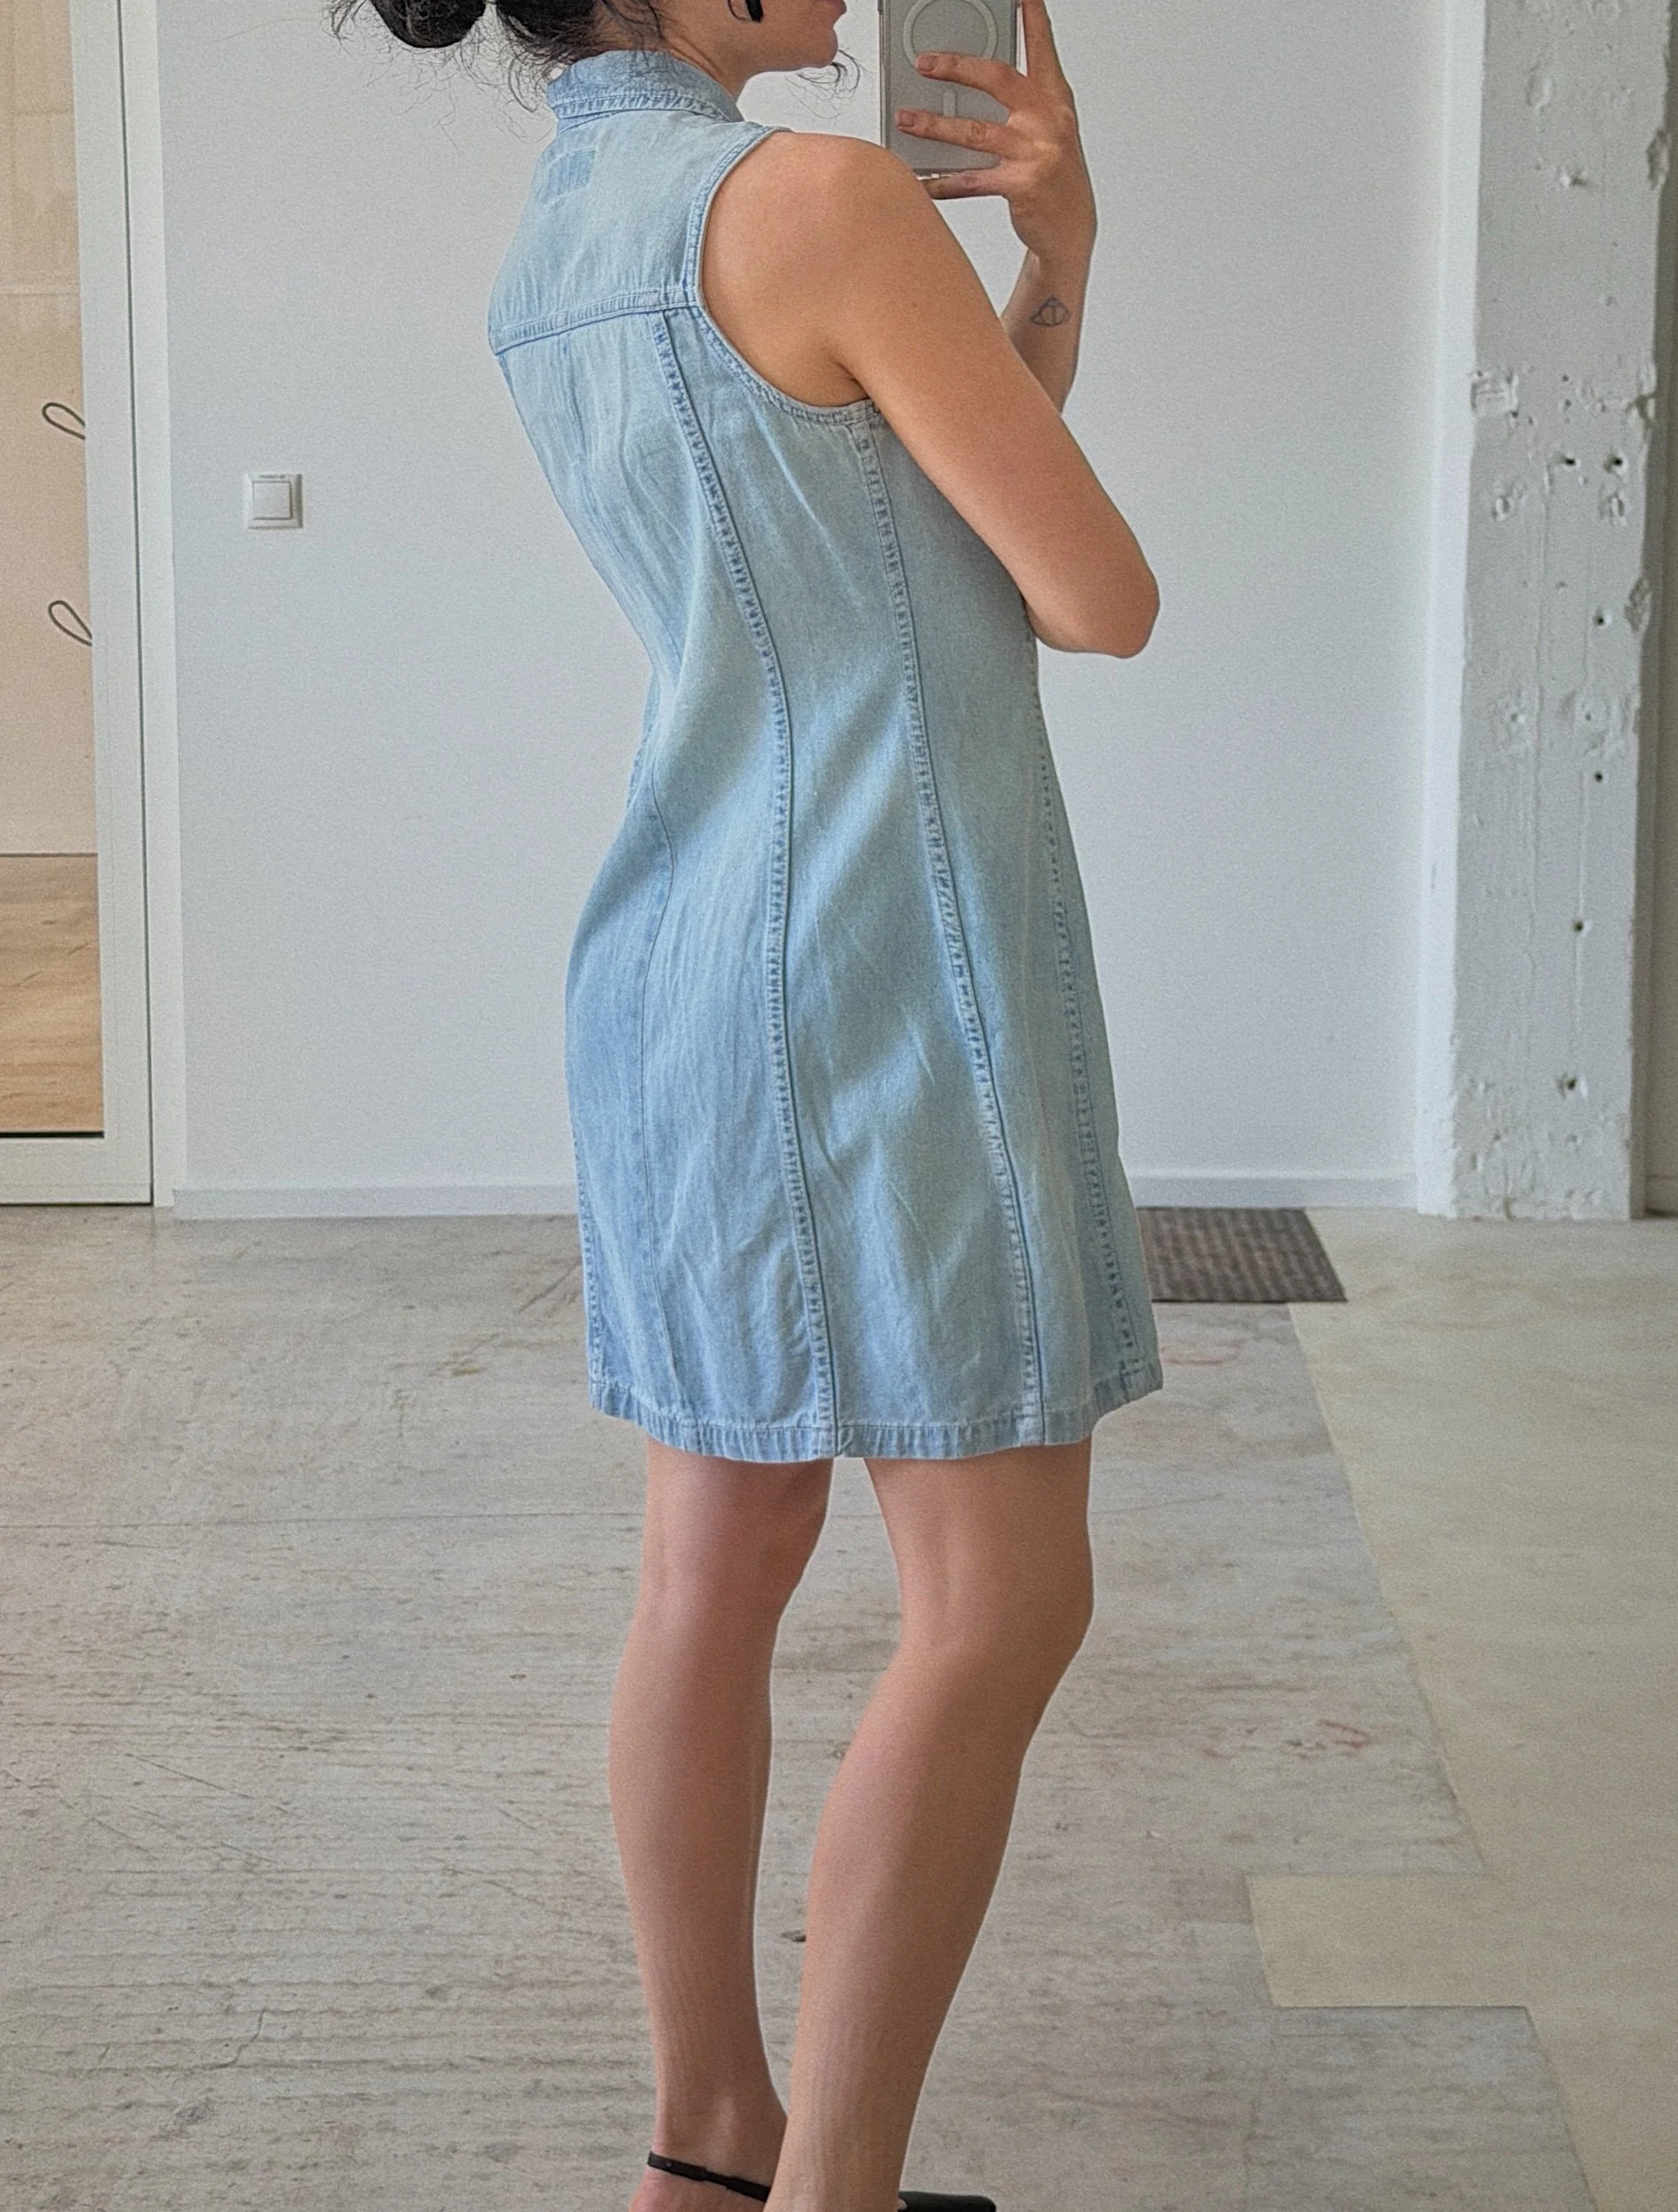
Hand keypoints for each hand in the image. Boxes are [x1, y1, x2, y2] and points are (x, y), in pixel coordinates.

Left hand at [893, 0, 1095, 266]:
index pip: (1041, 47)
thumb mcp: (1049, 130)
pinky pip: (971, 180)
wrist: (1070, 228)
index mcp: (1055, 99)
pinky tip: (922, 180)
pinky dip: (942, 181)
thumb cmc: (1055, 177)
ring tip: (907, 120)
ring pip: (974, 131)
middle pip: (997, 80)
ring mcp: (1035, 153)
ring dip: (935, 126)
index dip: (1031, 17)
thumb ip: (1019, 104)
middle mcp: (1047, 120)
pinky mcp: (1021, 186)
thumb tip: (968, 89)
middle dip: (957, 68)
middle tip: (925, 64)